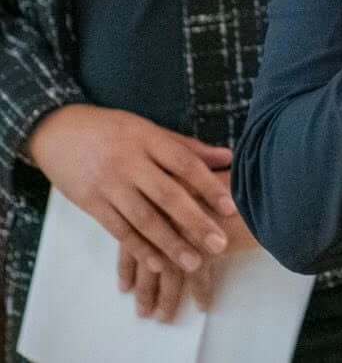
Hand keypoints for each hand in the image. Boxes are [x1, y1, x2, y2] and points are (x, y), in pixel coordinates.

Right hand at [26, 105, 235, 277]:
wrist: (60, 132)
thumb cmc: (113, 130)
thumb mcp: (149, 129)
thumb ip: (187, 146)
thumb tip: (227, 157)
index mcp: (149, 139)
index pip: (185, 164)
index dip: (209, 186)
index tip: (231, 208)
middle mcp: (130, 162)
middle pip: (168, 195)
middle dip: (195, 222)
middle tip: (219, 244)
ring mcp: (109, 185)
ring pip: (144, 219)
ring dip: (170, 244)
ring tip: (194, 263)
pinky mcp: (91, 204)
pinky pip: (119, 230)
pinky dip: (140, 248)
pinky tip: (158, 263)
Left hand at [117, 173, 256, 320]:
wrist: (254, 176)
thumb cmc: (229, 168)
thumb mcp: (198, 169)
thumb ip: (184, 183)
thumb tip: (177, 194)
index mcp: (154, 203)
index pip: (131, 242)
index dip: (128, 266)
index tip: (125, 286)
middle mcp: (162, 224)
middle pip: (148, 264)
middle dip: (145, 290)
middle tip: (142, 311)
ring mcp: (181, 239)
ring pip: (168, 276)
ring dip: (165, 299)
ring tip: (162, 317)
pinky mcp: (203, 251)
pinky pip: (198, 278)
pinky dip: (200, 292)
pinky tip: (202, 304)